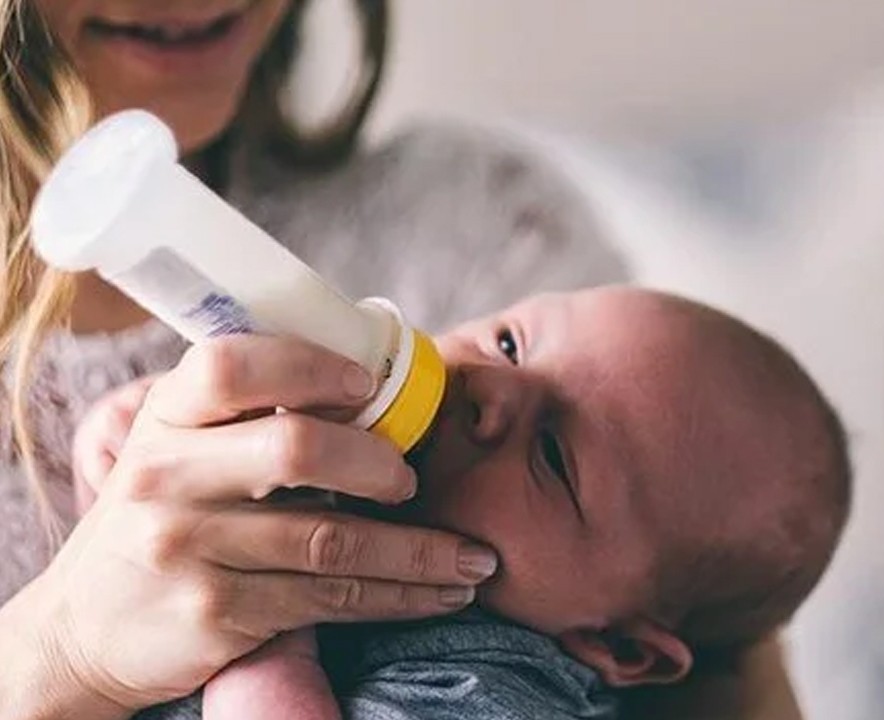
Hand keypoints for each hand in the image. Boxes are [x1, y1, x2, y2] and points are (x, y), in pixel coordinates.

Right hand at [4, 335, 495, 715]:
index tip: (367, 385)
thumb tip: (367, 382)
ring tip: (474, 556)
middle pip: (297, 448)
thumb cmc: (161, 518)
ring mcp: (190, 548)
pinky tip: (442, 591)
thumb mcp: (177, 451)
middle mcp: (167, 477)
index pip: (233, 365)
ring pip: (333, 539)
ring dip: (421, 550)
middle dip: (379, 463)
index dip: (311, 367)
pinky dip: (401, 596)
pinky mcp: (217, 612)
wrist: (85, 628)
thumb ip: (245, 416)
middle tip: (412, 480)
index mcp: (166, 417)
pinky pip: (332, 598)